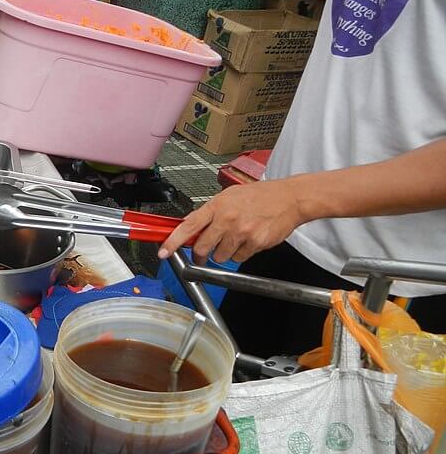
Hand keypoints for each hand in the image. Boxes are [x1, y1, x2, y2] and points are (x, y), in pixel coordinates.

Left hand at [157, 180, 303, 264]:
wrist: (290, 198)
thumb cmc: (259, 195)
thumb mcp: (229, 196)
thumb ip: (209, 212)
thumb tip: (189, 226)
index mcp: (217, 206)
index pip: (188, 226)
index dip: (173, 241)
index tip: (163, 252)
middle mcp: (227, 219)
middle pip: (202, 248)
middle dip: (200, 254)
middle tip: (204, 253)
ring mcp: (242, 232)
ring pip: (220, 256)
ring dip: (223, 253)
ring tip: (235, 238)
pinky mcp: (255, 243)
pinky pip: (239, 259)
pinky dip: (241, 253)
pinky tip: (248, 240)